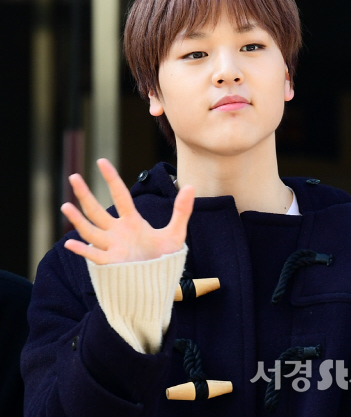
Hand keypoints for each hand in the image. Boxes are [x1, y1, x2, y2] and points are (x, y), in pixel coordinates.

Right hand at [61, 159, 194, 264]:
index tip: (101, 161)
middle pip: (97, 210)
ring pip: (91, 230)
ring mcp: (112, 247)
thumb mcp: (176, 232)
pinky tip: (71, 243)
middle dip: (85, 194)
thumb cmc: (163, 257)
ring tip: (65, 206)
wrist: (159, 282)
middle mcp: (118, 232)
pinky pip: (94, 256)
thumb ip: (182, 210)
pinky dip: (83, 250)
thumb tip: (191, 187)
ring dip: (78, 219)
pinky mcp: (111, 263)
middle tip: (73, 177)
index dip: (111, 178)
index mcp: (132, 221)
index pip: (120, 195)